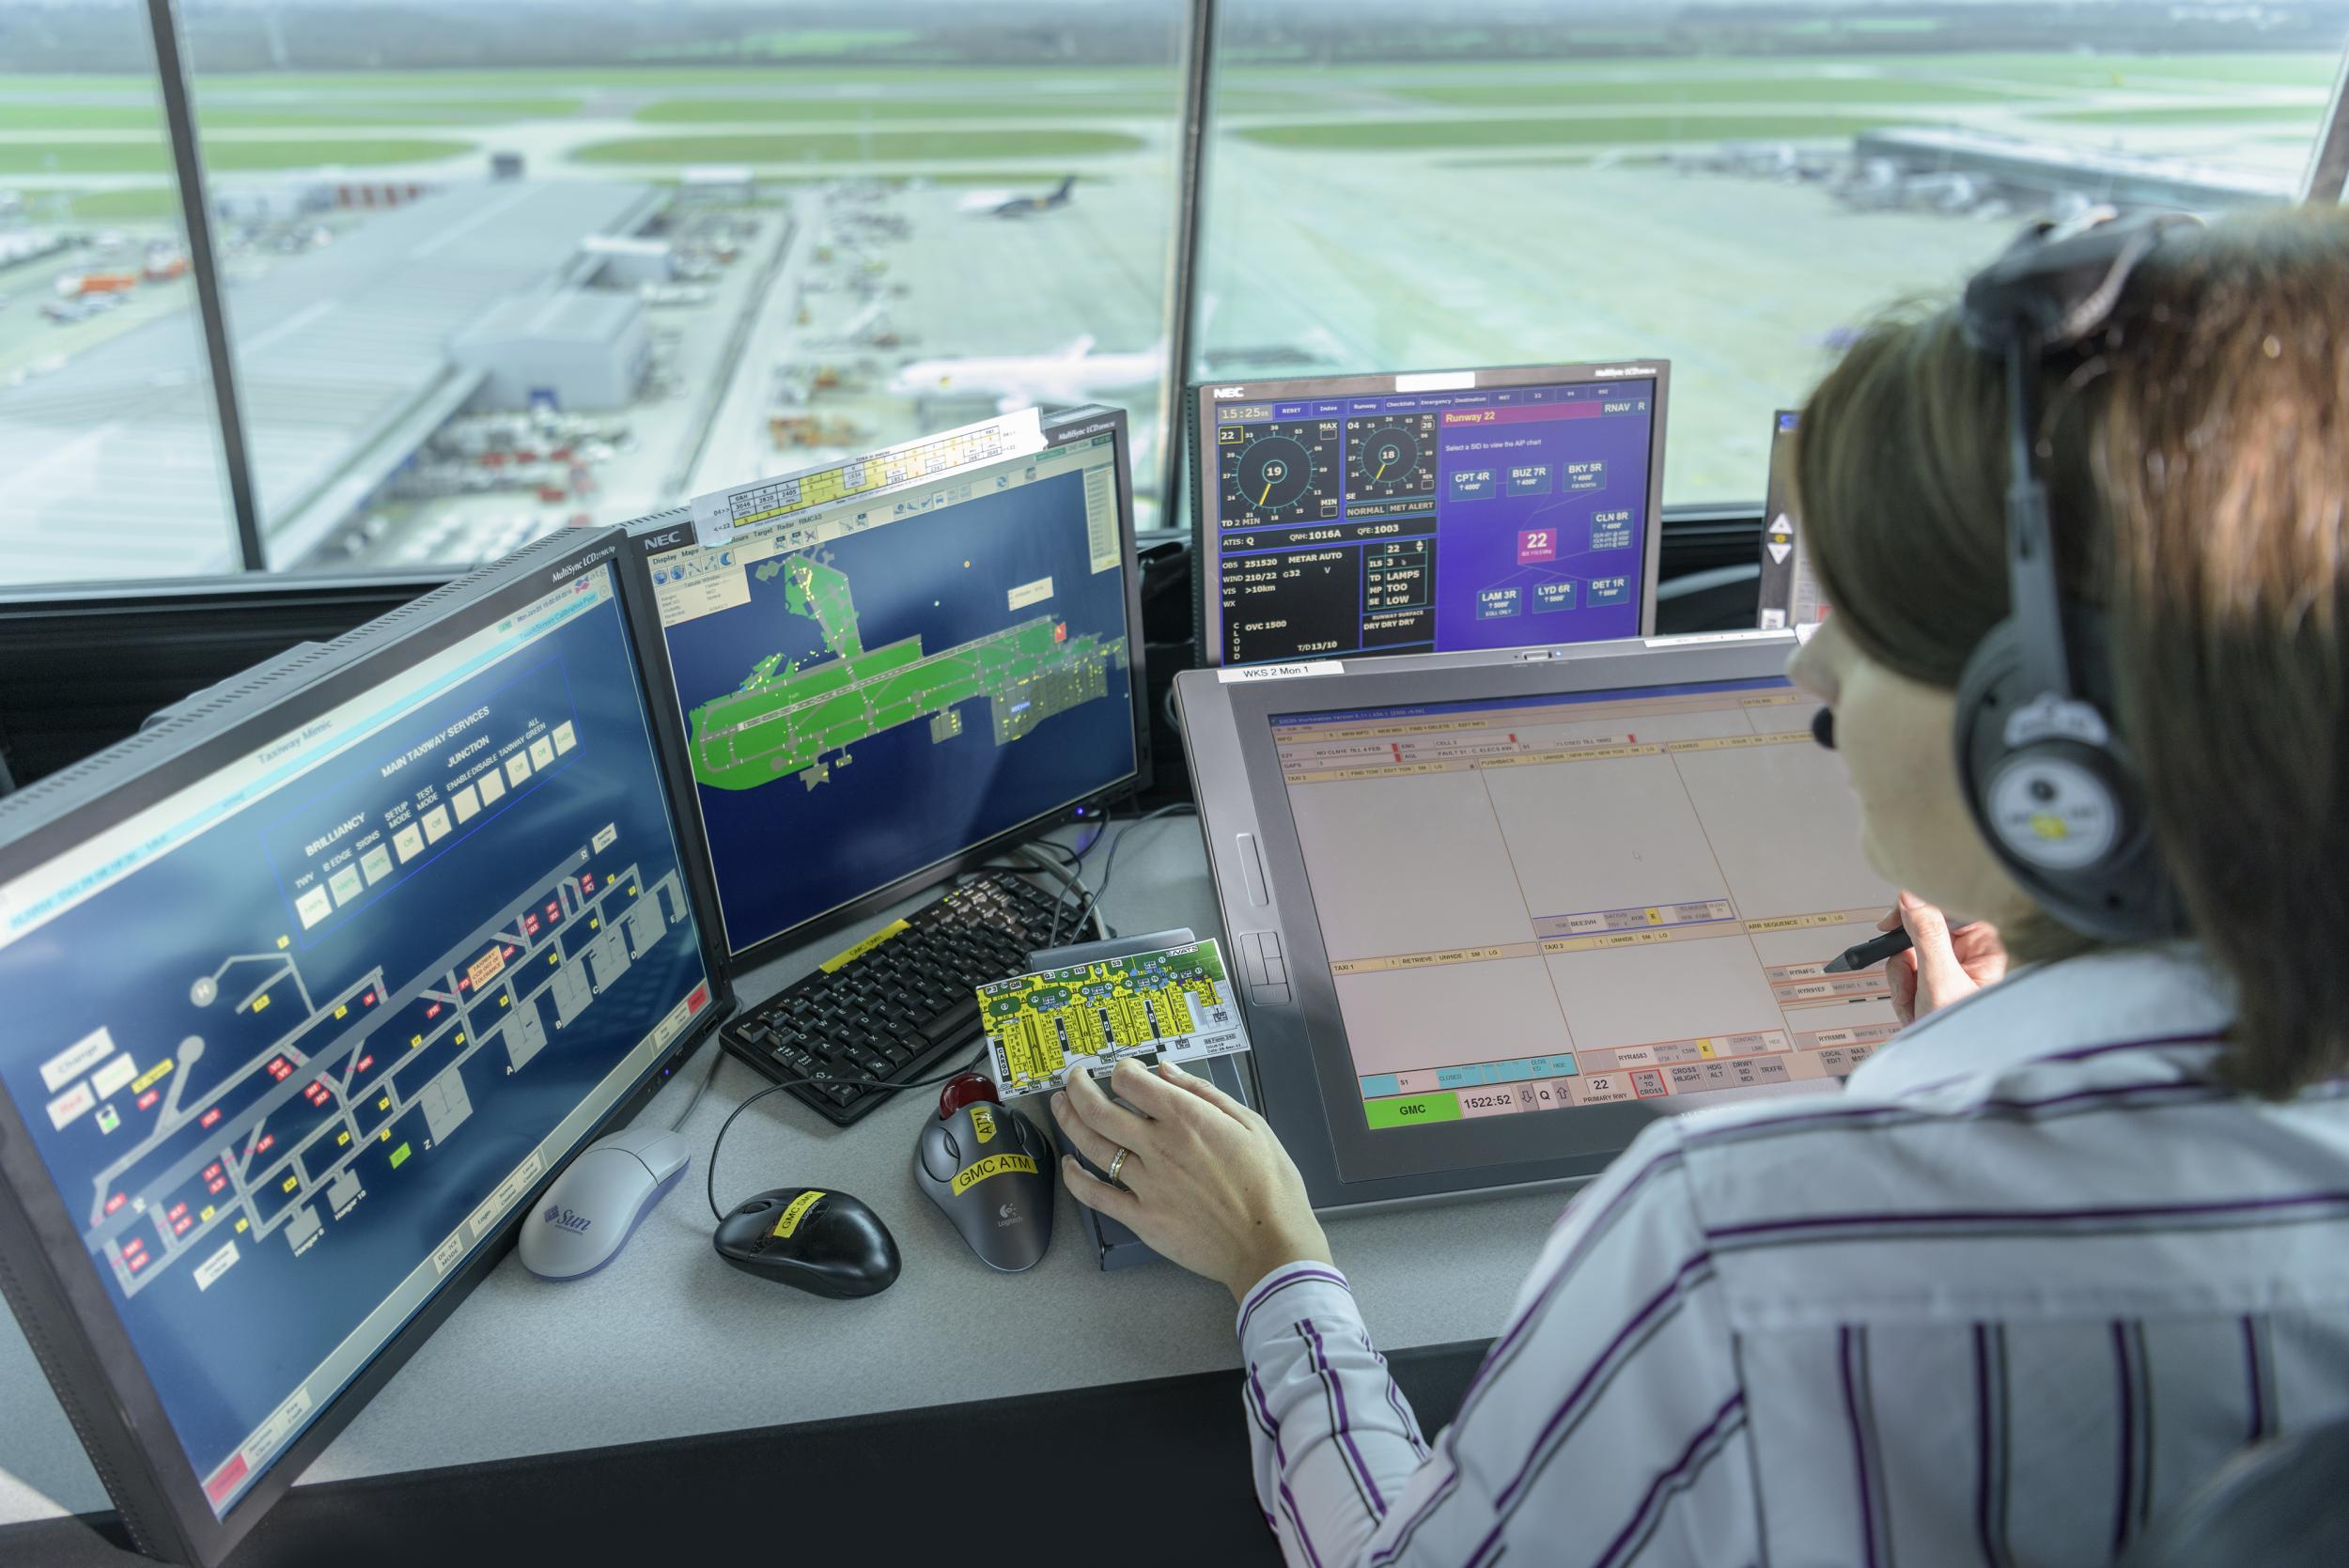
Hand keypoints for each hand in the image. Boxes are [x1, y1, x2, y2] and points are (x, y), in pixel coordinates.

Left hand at [1052, 1058, 1330, 1302]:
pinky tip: (1069, 1165)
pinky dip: (1075, 1178)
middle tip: (1072, 1079)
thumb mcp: (1251, 1124)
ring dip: (1069, 1121)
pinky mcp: (1141, 1218)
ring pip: (1091, 1145)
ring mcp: (1145, 1184)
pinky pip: (1096, 1195)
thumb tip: (1167, 1071)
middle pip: (1098, 1109)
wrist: (1270, 1247)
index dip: (1121, 1069)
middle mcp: (1158, 1146)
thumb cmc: (1271, 1187)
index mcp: (1186, 1118)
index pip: (1130, 1081)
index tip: (1123, 1072)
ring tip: (1061, 1107)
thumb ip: (1204, 1094)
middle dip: (1077, 1087)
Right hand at [1882, 891, 2006, 1025]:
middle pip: (1921, 931)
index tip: (1894, 917)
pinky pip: (1904, 973)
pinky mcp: (1932, 984)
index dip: (1920, 908)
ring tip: (1916, 1003)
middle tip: (1911, 977)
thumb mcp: (1941, 981)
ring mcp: (1949, 970)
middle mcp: (1969, 955)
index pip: (1950, 908)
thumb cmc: (1966, 1033)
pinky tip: (1914, 1008)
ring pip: (1908, 953)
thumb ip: (1925, 935)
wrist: (1951, 1071)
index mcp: (1986, 947)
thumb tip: (1911, 897)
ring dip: (1903, 979)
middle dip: (1908, 957)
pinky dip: (1902, 992)